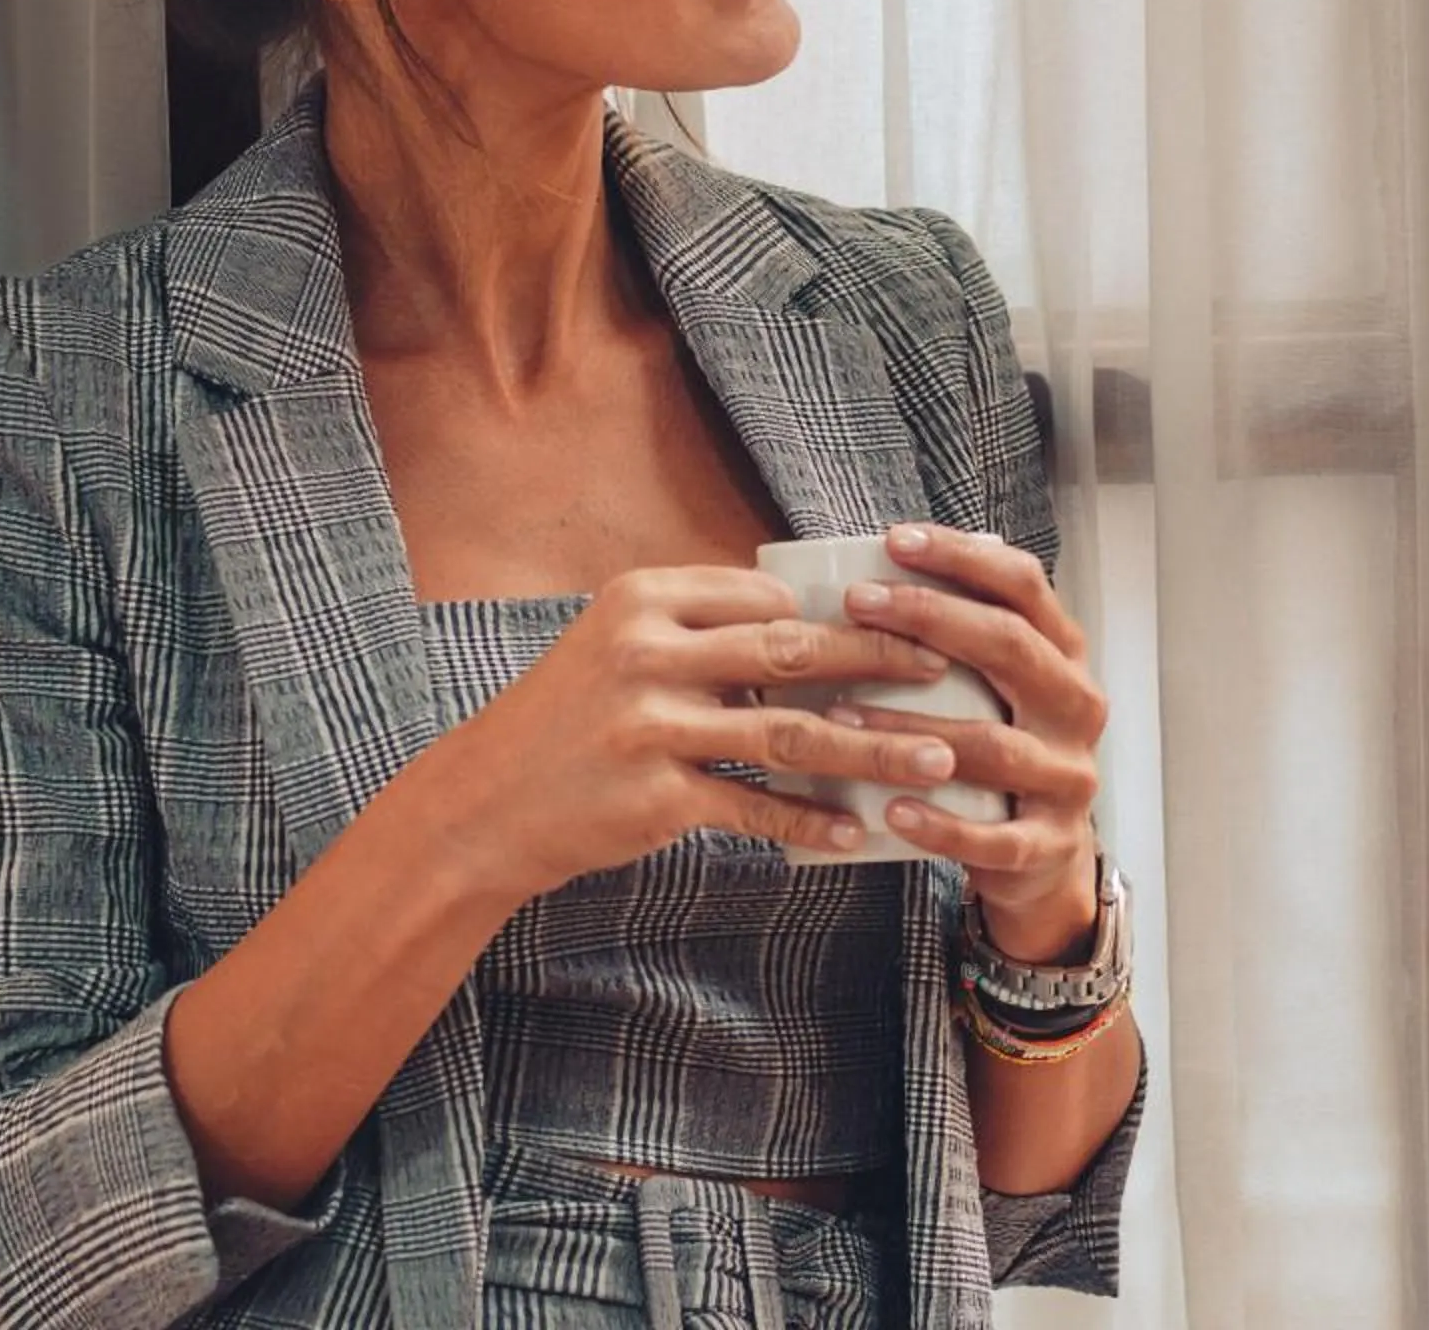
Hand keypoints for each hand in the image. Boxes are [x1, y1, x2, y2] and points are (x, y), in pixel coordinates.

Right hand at [426, 565, 971, 903]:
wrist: (483, 804)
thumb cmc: (567, 721)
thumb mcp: (617, 647)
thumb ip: (701, 631)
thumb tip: (809, 626)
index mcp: (644, 599)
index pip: (767, 596)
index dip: (839, 613)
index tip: (904, 624)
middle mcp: (646, 652)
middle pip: (791, 651)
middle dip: (879, 660)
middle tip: (945, 671)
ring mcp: (648, 725)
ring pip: (789, 733)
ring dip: (871, 748)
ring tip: (934, 759)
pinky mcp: (654, 796)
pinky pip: (753, 807)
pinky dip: (808, 820)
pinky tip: (853, 831)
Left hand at [826, 524, 1108, 959]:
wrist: (1045, 857)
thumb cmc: (998, 748)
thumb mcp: (994, 686)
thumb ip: (954, 640)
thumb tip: (857, 579)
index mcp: (1064, 655)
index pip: (1024, 586)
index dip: (962, 557)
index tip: (895, 540)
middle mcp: (1077, 707)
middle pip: (1011, 647)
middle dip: (930, 616)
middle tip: (857, 602)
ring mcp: (1068, 777)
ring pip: (994, 744)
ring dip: (913, 727)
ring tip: (841, 716)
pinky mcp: (1050, 845)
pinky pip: (996, 837)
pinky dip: (942, 825)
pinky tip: (892, 810)